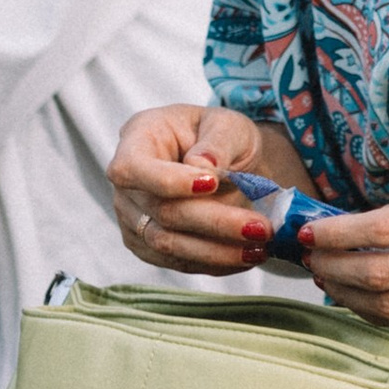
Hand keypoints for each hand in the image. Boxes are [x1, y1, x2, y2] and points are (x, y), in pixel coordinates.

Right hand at [110, 102, 274, 273]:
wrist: (224, 162)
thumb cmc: (219, 135)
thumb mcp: (228, 125)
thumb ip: (218, 142)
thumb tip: (205, 166)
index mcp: (139, 139)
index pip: (134, 168)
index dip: (168, 181)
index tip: (212, 183)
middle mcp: (128, 184)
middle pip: (161, 212)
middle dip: (215, 223)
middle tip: (260, 228)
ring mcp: (133, 218)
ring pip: (168, 244)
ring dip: (217, 252)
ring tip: (260, 248)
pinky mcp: (148, 246)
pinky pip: (178, 262)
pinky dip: (214, 263)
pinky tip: (247, 256)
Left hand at [300, 173, 388, 334]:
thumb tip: (354, 228)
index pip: (384, 230)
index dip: (338, 235)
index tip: (311, 232)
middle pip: (381, 276)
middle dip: (333, 269)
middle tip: (311, 259)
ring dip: (348, 296)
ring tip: (329, 280)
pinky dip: (378, 313)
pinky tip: (364, 298)